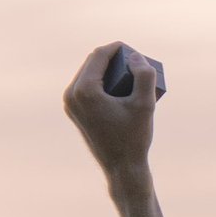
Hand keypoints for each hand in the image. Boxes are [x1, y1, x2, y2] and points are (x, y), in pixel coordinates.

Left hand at [62, 41, 160, 187]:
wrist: (121, 168)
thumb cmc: (134, 138)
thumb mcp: (145, 105)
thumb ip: (145, 75)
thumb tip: (134, 56)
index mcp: (85, 91)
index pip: (99, 55)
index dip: (117, 48)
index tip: (134, 51)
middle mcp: (72, 95)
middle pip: (92, 62)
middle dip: (113, 58)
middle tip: (134, 62)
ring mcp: (70, 104)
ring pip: (88, 73)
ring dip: (107, 68)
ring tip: (128, 72)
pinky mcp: (73, 110)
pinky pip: (86, 85)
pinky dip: (101, 80)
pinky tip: (118, 84)